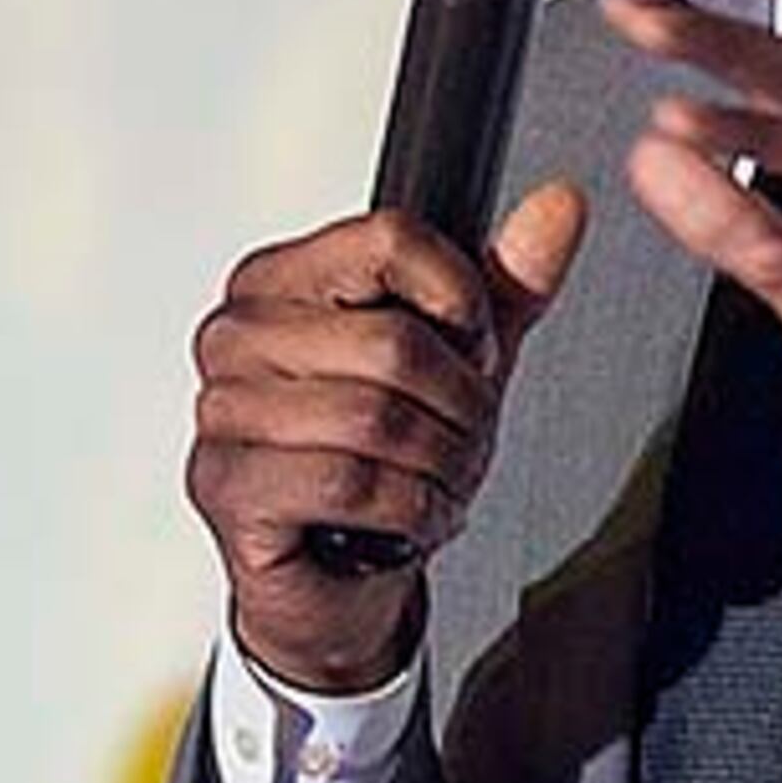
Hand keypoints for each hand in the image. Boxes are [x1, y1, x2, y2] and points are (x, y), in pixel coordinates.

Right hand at [187, 181, 586, 690]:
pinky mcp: (225, 483)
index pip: (387, 239)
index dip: (460, 300)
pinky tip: (413, 514)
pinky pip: (348, 481)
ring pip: (375, 417)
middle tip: (468, 435)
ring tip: (444, 477)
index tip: (473, 347)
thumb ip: (507, 283)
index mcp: (280, 280)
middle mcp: (238, 335)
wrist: (334, 575)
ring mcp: (221, 410)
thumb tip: (560, 207)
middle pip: (393, 341)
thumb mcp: (459, 359)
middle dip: (462, 403)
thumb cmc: (383, 458)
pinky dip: (408, 506)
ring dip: (440, 461)